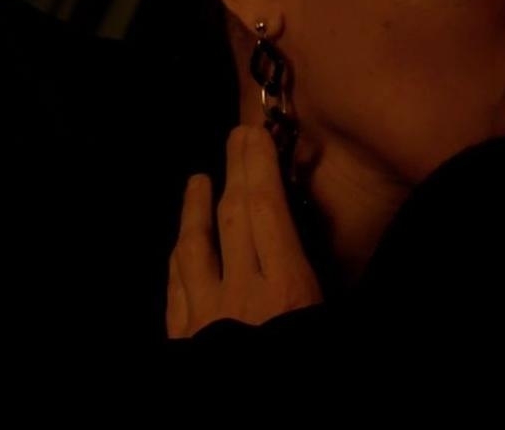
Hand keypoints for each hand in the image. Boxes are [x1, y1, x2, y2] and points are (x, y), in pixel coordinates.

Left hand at [166, 125, 322, 338]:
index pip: (267, 210)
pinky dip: (178, 258)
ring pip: (192, 248)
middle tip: (236, 136)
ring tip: (197, 179)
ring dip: (194, 208)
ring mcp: (204, 317)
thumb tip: (329, 244)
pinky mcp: (179, 339)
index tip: (257, 135)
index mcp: (287, 290)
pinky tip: (179, 245)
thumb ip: (324, 282)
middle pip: (232, 217)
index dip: (260, 166)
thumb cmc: (304, 368)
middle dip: (236, 170)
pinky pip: (174, 289)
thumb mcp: (324, 311)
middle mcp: (241, 295)